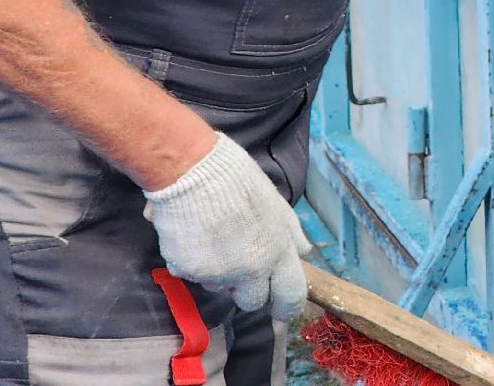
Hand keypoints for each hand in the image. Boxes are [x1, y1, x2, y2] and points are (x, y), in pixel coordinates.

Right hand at [143, 132, 311, 320]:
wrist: (192, 171)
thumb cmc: (236, 180)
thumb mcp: (275, 203)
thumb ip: (289, 232)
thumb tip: (304, 252)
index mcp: (278, 250)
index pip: (291, 293)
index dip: (288, 309)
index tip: (282, 321)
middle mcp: (251, 269)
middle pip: (252, 301)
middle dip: (246, 289)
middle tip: (236, 264)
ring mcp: (219, 273)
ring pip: (219, 288)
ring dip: (218, 273)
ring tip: (212, 237)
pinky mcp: (189, 272)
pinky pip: (192, 276)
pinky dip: (192, 262)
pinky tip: (192, 235)